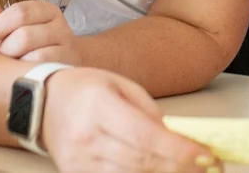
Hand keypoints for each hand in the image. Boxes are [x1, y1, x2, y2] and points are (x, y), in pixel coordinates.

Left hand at [0, 0, 81, 64]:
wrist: (64, 68)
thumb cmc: (34, 48)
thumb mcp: (16, 32)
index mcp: (45, 10)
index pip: (19, 11)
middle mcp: (59, 23)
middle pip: (23, 32)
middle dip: (4, 48)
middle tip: (0, 57)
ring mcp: (66, 43)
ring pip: (32, 50)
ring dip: (14, 59)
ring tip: (11, 65)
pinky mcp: (68, 61)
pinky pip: (41, 63)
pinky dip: (26, 69)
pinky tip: (22, 73)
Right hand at [42, 66, 221, 172]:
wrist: (43, 103)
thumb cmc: (83, 89)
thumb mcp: (120, 85)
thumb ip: (148, 111)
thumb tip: (175, 136)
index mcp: (99, 106)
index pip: (145, 136)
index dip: (178, 150)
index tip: (204, 154)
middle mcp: (87, 137)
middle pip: (141, 161)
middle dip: (178, 166)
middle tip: (206, 166)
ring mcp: (79, 162)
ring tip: (186, 170)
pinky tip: (156, 171)